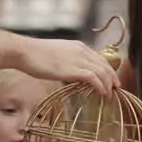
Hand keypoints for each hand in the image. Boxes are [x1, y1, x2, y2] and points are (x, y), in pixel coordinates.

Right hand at [0, 31, 118, 96]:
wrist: (25, 52)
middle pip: (105, 65)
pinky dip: (101, 87)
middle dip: (112, 78)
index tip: (111, 80)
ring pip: (102, 72)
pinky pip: (94, 78)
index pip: (100, 58)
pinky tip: (102, 94)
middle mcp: (82, 51)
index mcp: (79, 46)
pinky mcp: (73, 69)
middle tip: (116, 89)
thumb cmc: (35, 55)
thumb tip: (71, 71)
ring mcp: (78, 59)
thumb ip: (67, 61)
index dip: (108, 70)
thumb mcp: (57, 54)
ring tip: (110, 95)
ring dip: (109, 85)